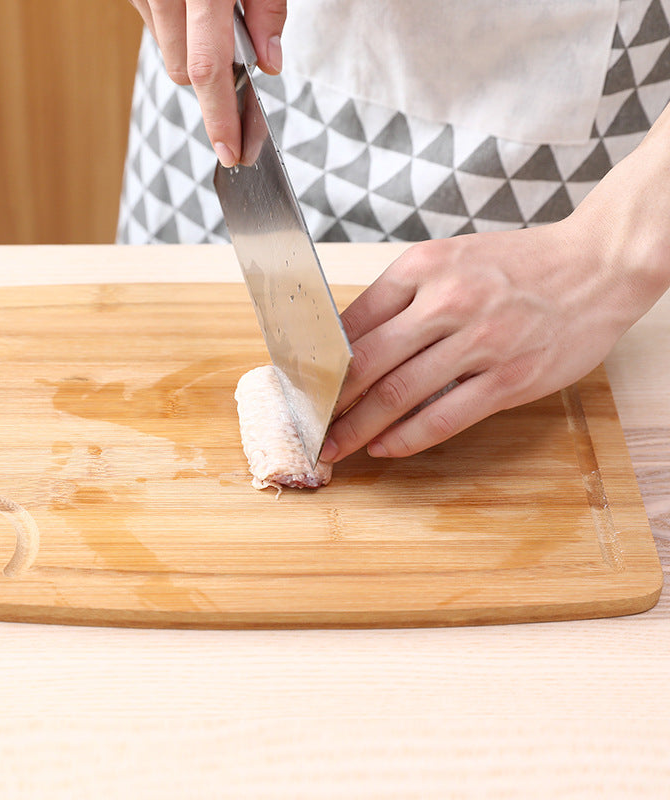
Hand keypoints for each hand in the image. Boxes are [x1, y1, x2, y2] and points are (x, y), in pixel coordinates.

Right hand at [129, 1, 285, 166]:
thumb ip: (268, 10)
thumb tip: (269, 63)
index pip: (207, 69)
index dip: (220, 117)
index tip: (230, 151)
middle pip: (183, 73)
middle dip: (212, 75)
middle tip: (237, 43)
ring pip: (168, 55)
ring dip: (192, 49)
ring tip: (211, 9)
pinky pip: (155, 29)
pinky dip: (177, 28)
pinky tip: (191, 5)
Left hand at [320, 122, 669, 461]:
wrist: (597, 265)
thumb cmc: (517, 265)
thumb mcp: (451, 260)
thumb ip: (403, 297)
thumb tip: (352, 342)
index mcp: (424, 267)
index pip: (353, 321)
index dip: (322, 361)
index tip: (306, 386)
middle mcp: (448, 301)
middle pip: (368, 362)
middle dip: (332, 403)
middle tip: (311, 427)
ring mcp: (480, 341)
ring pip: (400, 393)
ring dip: (360, 427)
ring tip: (337, 447)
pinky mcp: (510, 377)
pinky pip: (444, 416)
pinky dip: (408, 438)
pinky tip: (386, 448)